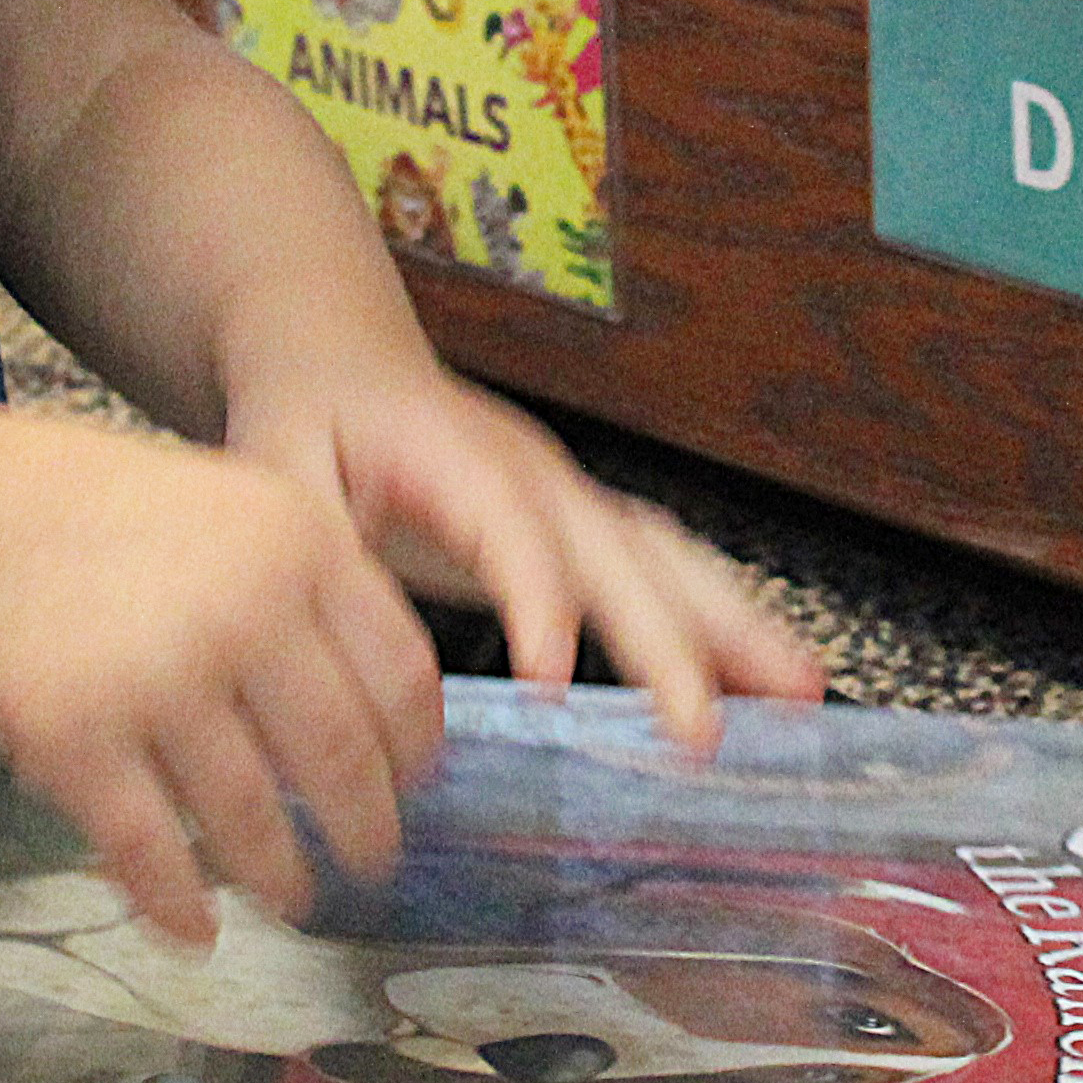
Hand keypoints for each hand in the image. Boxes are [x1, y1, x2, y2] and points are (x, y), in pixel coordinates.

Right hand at [0, 410, 446, 945]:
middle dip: (365, 829)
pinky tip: (195, 930)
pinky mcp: (78, 739)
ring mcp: (158, 679)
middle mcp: (244, 612)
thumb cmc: (114, 518)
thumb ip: (319, 589)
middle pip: (340, 755)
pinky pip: (148, 850)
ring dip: (280, 877)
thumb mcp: (246, 508)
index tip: (414, 786)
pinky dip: (177, 904)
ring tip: (291, 900)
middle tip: (372, 866)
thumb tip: (390, 716)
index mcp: (300, 546)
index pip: (399, 673)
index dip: (415, 748)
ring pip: (251, 817)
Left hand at [228, 344, 822, 753]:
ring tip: (804, 694)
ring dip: (733, 626)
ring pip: (664, 559)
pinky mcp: (581, 524)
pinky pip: (663, 570)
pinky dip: (721, 622)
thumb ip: (314, 545)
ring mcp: (569, 496)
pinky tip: (776, 681)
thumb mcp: (278, 466)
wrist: (337, 351)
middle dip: (667, 641)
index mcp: (459, 456)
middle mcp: (535, 473)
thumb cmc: (307, 412)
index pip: (510, 530)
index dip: (534, 602)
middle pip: (616, 551)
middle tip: (703, 731)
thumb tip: (356, 645)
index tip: (548, 683)